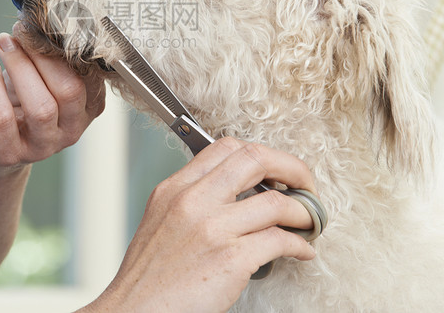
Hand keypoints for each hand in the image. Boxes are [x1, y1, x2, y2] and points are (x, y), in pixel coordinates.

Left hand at [0, 23, 105, 178]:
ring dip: (19, 66)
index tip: (45, 23)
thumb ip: (48, 57)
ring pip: (41, 107)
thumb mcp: (38, 79)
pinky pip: (1, 117)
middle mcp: (71, 132)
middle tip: (20, 32)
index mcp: (87, 110)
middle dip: (42, 55)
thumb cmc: (17, 105)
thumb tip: (42, 21)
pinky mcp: (7, 155)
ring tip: (3, 43)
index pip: (90, 77)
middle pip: (69, 90)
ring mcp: (41, 148)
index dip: (67, 46)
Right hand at [83, 137, 317, 312]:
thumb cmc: (149, 278)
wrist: (135, 311)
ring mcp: (212, 228)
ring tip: (308, 222)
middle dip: (292, 168)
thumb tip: (235, 194)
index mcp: (175, 188)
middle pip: (255, 159)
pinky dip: (300, 246)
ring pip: (276, 202)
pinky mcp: (230, 259)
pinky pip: (280, 241)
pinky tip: (301, 251)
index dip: (262, 154)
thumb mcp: (161, 220)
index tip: (276, 170)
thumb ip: (193, 200)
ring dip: (304, 211)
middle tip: (304, 185)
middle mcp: (192, 201)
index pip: (226, 148)